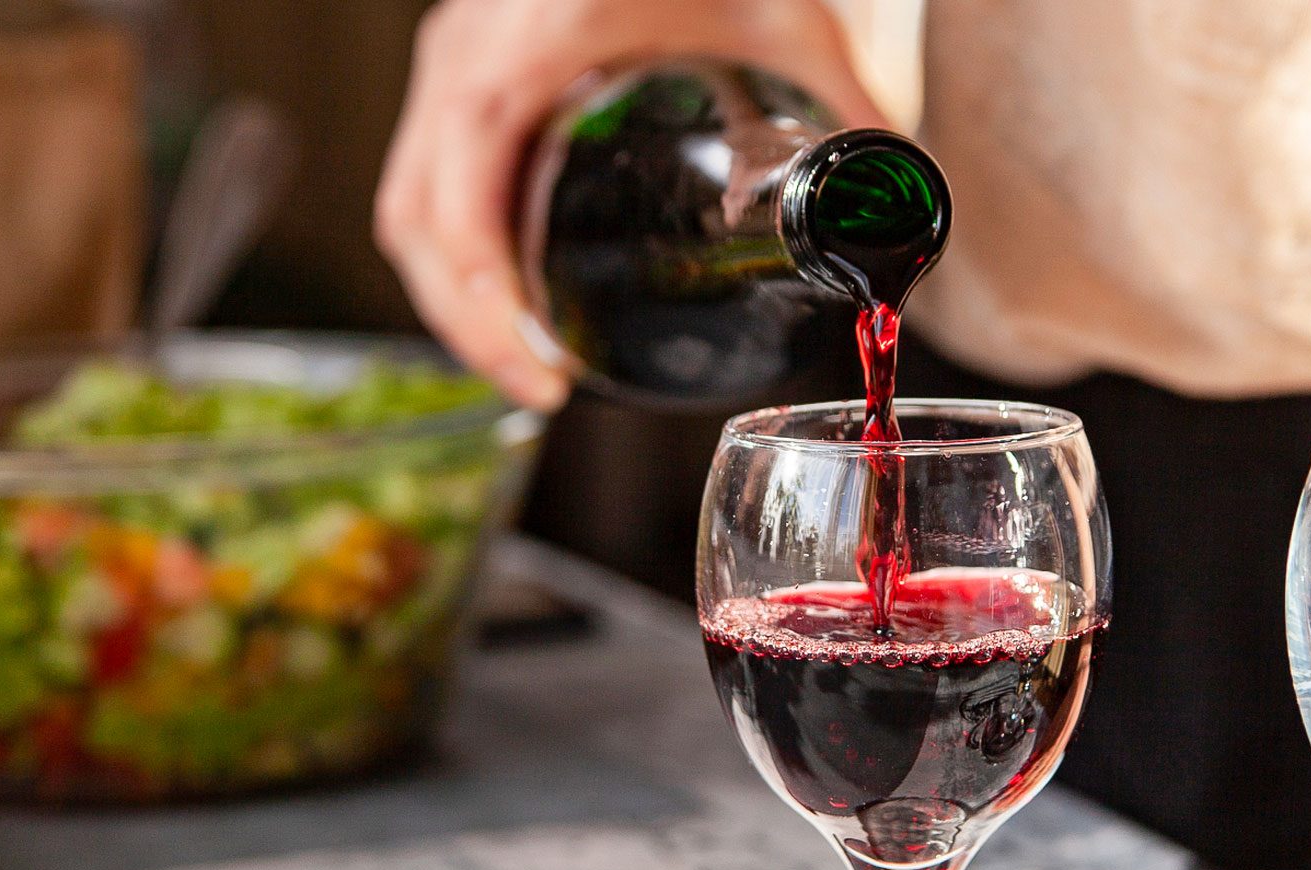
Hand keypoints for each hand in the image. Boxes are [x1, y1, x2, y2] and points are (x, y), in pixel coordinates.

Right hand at [375, 0, 884, 407]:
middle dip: (469, 318)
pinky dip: (460, 246)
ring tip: (531, 365)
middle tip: (542, 391)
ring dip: (458, 292)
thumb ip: (849, 114)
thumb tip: (899, 228)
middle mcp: (468, 48)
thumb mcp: (790, 17)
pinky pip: (431, 174)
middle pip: (415, 211)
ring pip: (412, 199)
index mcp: (523, 40)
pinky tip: (518, 299)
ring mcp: (460, 59)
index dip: (479, 294)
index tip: (535, 367)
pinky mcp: (472, 74)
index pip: (455, 187)